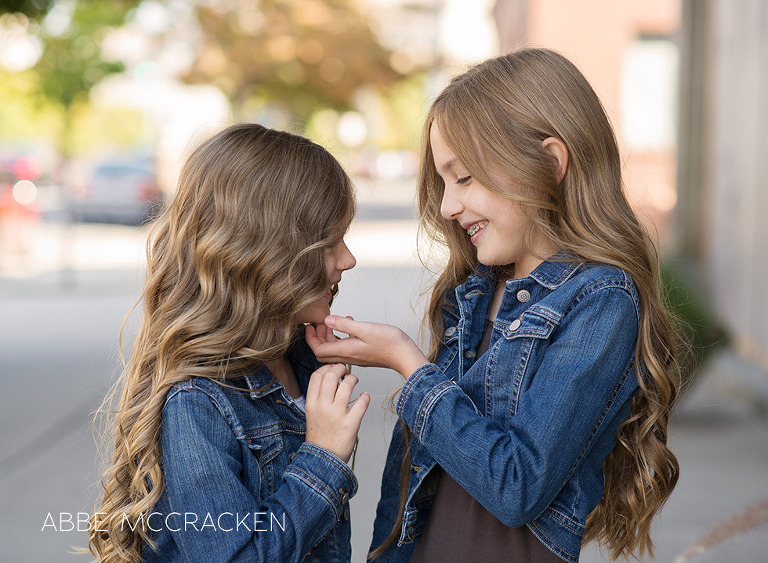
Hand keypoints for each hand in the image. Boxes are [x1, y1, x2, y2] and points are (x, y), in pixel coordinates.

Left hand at [305, 315, 428, 378]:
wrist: (405, 355)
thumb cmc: (389, 343)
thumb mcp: (364, 328)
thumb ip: (344, 324)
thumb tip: (327, 320)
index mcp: (346, 350)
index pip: (318, 350)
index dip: (310, 339)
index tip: (309, 326)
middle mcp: (348, 356)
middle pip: (323, 352)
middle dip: (317, 338)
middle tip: (319, 324)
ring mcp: (355, 356)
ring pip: (334, 349)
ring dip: (329, 336)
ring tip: (332, 322)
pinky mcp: (362, 354)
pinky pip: (344, 347)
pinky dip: (341, 336)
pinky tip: (349, 325)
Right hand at [305, 363, 369, 462]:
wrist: (323, 459)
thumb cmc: (320, 436)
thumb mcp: (312, 414)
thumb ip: (318, 397)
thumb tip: (330, 379)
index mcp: (311, 404)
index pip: (316, 376)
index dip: (326, 367)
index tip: (332, 368)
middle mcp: (322, 407)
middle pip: (330, 376)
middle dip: (340, 368)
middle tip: (346, 371)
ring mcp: (336, 415)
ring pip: (347, 386)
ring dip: (353, 379)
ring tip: (354, 381)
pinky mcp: (350, 424)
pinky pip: (361, 403)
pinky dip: (365, 397)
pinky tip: (364, 397)